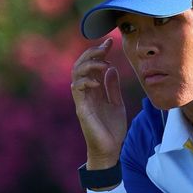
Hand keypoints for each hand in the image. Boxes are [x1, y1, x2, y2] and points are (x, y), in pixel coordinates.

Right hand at [70, 37, 126, 167]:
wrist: (110, 150)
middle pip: (81, 65)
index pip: (92, 66)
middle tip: (105, 46)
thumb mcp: (116, 103)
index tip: (110, 42)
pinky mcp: (82, 109)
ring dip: (88, 64)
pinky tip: (97, 80)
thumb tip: (111, 69)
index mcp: (94, 90)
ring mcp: (82, 100)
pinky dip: (86, 81)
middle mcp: (85, 93)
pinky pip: (77, 90)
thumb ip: (112, 87)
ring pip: (76, 74)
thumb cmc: (112, 129)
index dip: (99, 52)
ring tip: (103, 62)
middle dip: (92, 53)